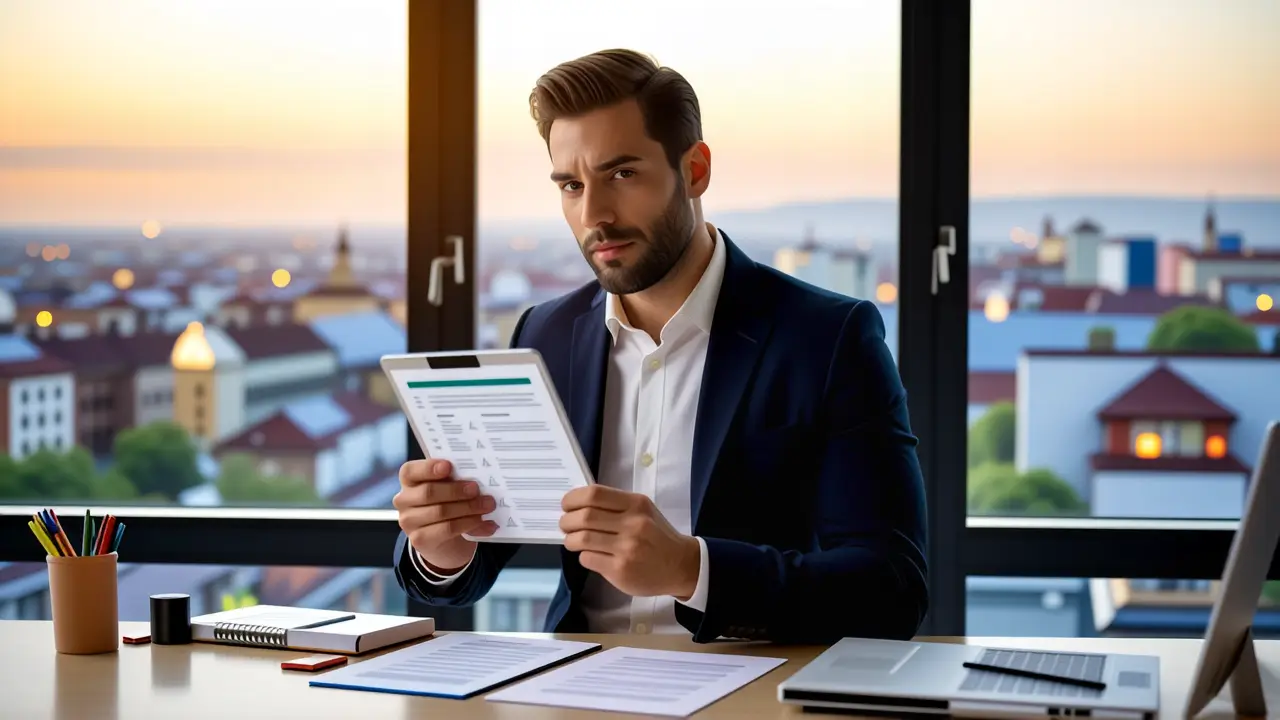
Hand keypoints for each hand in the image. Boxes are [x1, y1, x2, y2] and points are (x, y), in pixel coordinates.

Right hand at [393, 459, 497, 573]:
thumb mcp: (449, 490)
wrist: (444, 541)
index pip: (411, 471)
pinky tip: (483, 521)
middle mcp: (403, 500)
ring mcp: (408, 521)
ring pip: (440, 511)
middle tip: (476, 489)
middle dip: (456, 490)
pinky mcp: (419, 539)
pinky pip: (447, 529)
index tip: (449, 466)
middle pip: (429, 492)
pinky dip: (469, 523)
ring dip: (468, 508)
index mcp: (409, 480)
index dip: (429, 468)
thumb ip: (457, 481)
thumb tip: (483, 482)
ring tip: (487, 505)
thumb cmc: (447, 505)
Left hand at [559, 485, 700, 598]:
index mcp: (636, 504)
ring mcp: (627, 548)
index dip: (573, 499)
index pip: (594, 494)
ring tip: (573, 541)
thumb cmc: (657, 536)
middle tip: (565, 525)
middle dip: (567, 521)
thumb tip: (579, 505)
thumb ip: (616, 506)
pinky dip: (583, 556)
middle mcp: (632, 524)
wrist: (681, 565)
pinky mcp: (621, 570)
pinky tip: (590, 556)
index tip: (566, 505)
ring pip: (582, 539)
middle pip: (584, 517)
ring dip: (570, 540)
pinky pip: (588, 559)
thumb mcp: (644, 512)